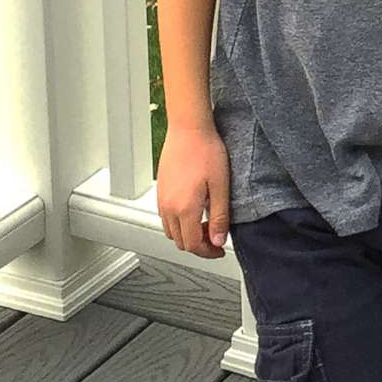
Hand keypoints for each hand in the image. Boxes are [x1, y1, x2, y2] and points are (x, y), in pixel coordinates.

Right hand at [156, 121, 230, 259]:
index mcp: (184, 208)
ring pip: (171, 231)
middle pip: (180, 242)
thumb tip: (218, 241)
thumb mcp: (221, 186)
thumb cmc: (206, 151)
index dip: (208, 252)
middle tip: (215, 237)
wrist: (189, 128)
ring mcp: (162, 199)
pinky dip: (179, 223)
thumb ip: (219, 217)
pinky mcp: (160, 191)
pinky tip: (194, 210)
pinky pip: (166, 218)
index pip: (193, 245)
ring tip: (205, 224)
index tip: (220, 249)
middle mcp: (168, 207)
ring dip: (187, 235)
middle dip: (198, 245)